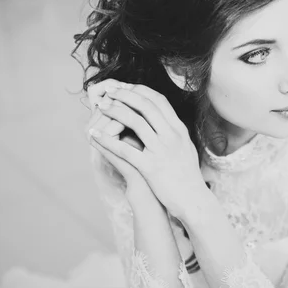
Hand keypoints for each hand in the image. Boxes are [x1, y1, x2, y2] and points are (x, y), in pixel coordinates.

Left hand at [88, 82, 207, 218]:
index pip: (159, 101)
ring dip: (115, 111)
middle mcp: (172, 136)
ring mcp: (161, 150)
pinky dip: (107, 140)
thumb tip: (163, 119)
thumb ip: (174, 132)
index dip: (140, 91)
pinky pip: (124, 150)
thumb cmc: (188, 175)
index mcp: (179, 129)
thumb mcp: (185, 147)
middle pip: (146, 106)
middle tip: (110, 90)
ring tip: (101, 107)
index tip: (126, 87)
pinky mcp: (150, 166)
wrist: (193, 199)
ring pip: (135, 122)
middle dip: (125, 95)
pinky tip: (94, 135)